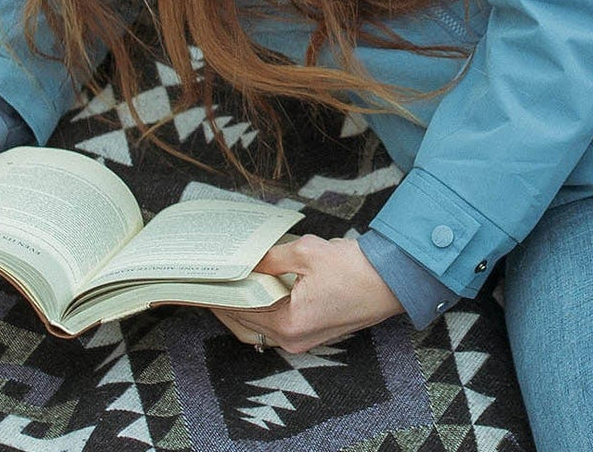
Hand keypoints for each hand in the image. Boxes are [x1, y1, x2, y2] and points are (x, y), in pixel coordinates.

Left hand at [211, 234, 402, 353]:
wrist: (391, 281)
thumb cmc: (353, 268)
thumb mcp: (306, 252)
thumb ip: (270, 258)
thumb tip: (244, 259)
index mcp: (288, 324)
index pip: (240, 310)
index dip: (218, 294)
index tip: (201, 281)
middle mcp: (293, 339)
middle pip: (245, 324)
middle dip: (224, 303)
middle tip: (206, 281)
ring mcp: (303, 339)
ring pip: (258, 327)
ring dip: (241, 307)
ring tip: (226, 281)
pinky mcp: (311, 332)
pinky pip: (274, 325)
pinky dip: (260, 309)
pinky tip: (253, 288)